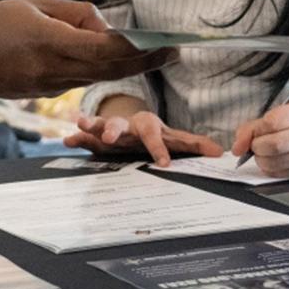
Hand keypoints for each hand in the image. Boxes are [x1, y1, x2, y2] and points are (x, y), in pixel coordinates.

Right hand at [0, 0, 166, 96]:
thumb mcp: (37, 5)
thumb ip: (76, 15)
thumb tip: (105, 28)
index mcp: (52, 43)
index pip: (107, 50)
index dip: (139, 49)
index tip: (165, 43)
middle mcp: (54, 69)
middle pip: (110, 70)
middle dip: (145, 61)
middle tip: (173, 52)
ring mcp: (49, 86)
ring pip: (97, 77)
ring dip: (126, 67)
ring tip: (153, 53)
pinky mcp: (44, 93)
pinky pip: (79, 80)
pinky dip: (99, 70)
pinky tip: (113, 59)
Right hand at [63, 110, 220, 166]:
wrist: (136, 126)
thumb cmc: (158, 135)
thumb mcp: (176, 139)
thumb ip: (195, 145)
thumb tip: (220, 153)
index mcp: (150, 126)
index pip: (156, 135)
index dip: (159, 148)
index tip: (163, 164)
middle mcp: (129, 124)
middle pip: (122, 123)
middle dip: (115, 129)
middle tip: (109, 138)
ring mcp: (112, 128)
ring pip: (100, 124)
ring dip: (92, 124)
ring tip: (81, 123)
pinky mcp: (97, 136)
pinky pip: (86, 135)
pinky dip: (77, 137)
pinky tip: (67, 141)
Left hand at [231, 100, 288, 176]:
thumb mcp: (286, 113)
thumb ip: (256, 126)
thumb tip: (236, 147)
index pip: (270, 123)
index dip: (254, 132)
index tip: (250, 135)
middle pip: (271, 145)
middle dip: (256, 148)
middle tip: (257, 145)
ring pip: (273, 162)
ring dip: (261, 160)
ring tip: (265, 153)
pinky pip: (279, 173)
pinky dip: (270, 168)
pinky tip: (276, 160)